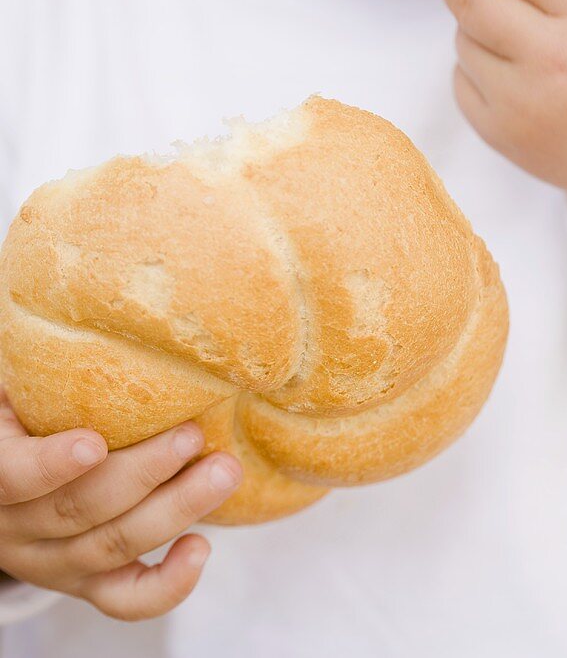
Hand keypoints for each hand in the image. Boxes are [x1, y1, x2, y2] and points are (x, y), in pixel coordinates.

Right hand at [0, 386, 241, 620]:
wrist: (13, 474)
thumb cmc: (27, 410)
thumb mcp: (16, 387)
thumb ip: (41, 367)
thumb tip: (75, 289)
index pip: (11, 477)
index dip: (50, 465)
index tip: (94, 440)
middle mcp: (18, 527)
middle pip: (80, 510)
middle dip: (143, 473)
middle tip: (191, 435)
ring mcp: (55, 561)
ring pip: (113, 549)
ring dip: (175, 510)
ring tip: (223, 471)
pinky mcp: (88, 583)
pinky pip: (125, 600)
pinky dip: (167, 586)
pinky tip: (201, 547)